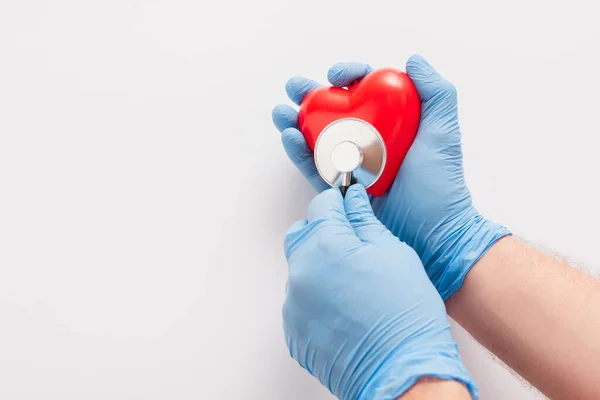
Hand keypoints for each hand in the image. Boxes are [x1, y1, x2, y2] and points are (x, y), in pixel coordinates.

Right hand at [273, 55, 509, 299]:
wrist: (432, 232)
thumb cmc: (441, 183)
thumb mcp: (443, 132)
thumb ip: (436, 93)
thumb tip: (413, 60)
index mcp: (392, 120)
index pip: (365, 88)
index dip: (348, 75)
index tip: (336, 76)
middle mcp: (370, 138)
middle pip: (335, 110)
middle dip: (311, 96)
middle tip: (293, 88)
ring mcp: (353, 163)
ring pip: (319, 136)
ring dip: (297, 121)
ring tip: (281, 111)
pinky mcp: (341, 187)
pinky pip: (316, 166)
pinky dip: (300, 152)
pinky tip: (289, 137)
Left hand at [283, 184, 476, 398]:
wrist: (402, 372)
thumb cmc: (405, 316)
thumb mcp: (393, 253)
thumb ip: (365, 222)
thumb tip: (353, 202)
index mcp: (326, 246)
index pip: (320, 206)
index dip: (337, 203)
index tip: (347, 206)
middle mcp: (301, 272)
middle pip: (302, 235)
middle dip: (323, 231)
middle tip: (351, 245)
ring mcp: (293, 304)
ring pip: (300, 269)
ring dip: (319, 266)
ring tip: (353, 285)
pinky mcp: (293, 329)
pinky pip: (300, 300)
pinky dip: (316, 297)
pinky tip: (344, 308)